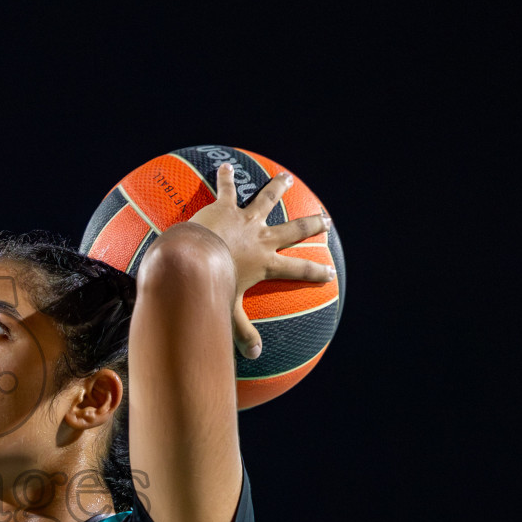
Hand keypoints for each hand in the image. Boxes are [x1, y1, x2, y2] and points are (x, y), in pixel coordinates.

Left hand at [189, 163, 334, 358]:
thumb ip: (241, 333)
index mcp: (265, 263)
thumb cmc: (210, 284)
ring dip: (278, 188)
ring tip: (287, 178)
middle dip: (311, 225)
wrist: (192, 256)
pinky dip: (225, 178)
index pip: (297, 271)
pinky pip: (227, 190)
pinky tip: (224, 166)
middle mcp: (261, 238)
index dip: (315, 273)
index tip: (329, 274)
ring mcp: (245, 220)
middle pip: (293, 231)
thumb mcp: (228, 312)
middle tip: (325, 221)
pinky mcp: (225, 207)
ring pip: (267, 200)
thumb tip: (254, 356)